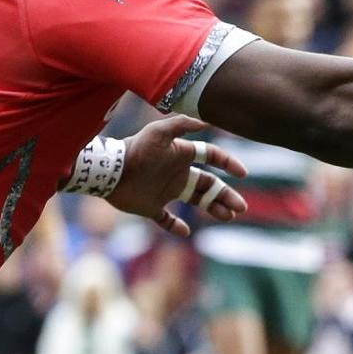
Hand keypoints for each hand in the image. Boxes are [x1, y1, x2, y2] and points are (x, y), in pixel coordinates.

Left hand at [107, 114, 248, 238]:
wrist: (110, 171)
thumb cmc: (136, 150)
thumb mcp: (159, 132)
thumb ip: (183, 124)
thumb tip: (208, 122)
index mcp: (182, 156)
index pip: (211, 157)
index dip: (228, 163)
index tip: (242, 173)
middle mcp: (177, 174)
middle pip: (210, 185)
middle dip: (227, 195)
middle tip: (240, 208)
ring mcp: (165, 191)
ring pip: (196, 202)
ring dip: (213, 208)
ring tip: (228, 216)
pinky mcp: (151, 207)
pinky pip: (167, 220)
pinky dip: (176, 226)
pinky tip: (186, 231)